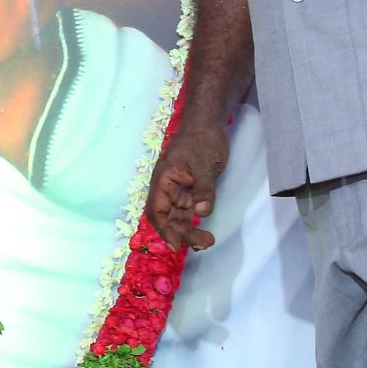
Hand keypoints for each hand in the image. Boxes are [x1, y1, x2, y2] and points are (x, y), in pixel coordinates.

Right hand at [145, 114, 231, 250]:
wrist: (209, 123)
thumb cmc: (202, 140)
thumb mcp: (205, 165)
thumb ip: (204, 189)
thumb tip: (201, 212)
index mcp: (164, 180)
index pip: (157, 210)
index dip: (164, 229)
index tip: (177, 244)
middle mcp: (168, 188)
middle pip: (168, 217)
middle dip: (182, 233)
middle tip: (203, 243)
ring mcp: (179, 190)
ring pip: (178, 216)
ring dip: (189, 230)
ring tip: (207, 241)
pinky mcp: (191, 189)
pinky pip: (189, 210)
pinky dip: (195, 222)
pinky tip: (205, 231)